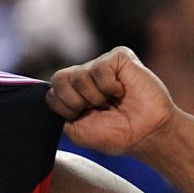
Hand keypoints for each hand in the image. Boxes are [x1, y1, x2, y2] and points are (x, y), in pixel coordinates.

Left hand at [47, 47, 176, 155]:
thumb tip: (46, 95)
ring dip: (95, 96)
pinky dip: (109, 86)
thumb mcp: (78, 131)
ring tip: (112, 101)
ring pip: (78, 75)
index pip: (51, 94)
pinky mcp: (118, 57)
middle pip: (59, 79)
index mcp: (72, 94)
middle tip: (96, 109)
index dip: (65, 109)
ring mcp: (100, 65)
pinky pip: (100, 68)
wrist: (146, 134)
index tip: (83, 118)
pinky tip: (122, 91)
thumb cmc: (116, 134)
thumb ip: (59, 113)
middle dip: (75, 102)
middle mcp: (84, 77)